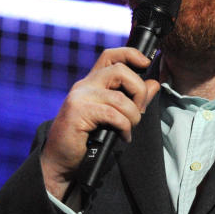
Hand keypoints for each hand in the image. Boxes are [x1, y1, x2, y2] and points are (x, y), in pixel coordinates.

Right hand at [40, 47, 160, 202]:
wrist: (60, 159)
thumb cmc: (86, 138)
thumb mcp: (114, 116)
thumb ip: (133, 99)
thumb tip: (154, 83)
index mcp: (92, 82)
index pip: (111, 56)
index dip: (131, 54)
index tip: (146, 62)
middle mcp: (85, 85)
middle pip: (120, 70)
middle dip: (139, 91)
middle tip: (138, 111)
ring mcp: (80, 97)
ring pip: (120, 98)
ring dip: (133, 116)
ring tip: (129, 129)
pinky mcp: (78, 112)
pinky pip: (113, 114)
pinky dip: (124, 127)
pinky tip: (122, 136)